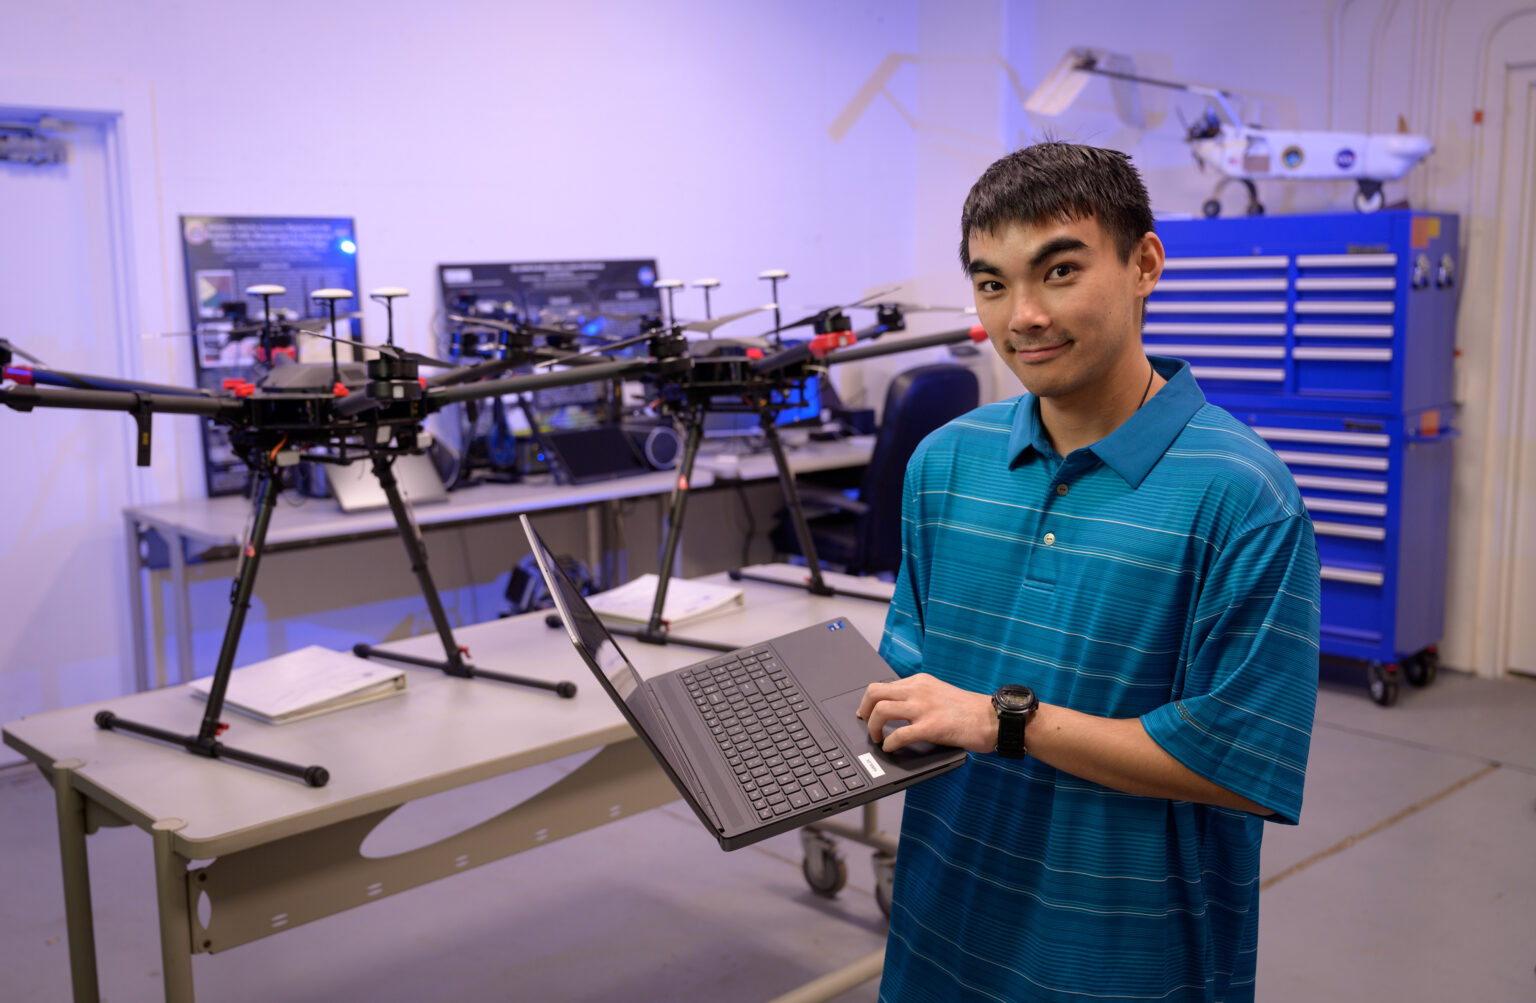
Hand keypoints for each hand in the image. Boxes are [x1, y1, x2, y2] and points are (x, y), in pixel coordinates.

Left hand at [856, 673, 996, 753]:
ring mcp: (924, 707)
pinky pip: (898, 735)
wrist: (995, 719)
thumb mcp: (940, 694)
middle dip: (865, 710)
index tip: (866, 712)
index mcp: (921, 681)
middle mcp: (919, 690)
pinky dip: (889, 744)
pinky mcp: (931, 727)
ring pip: (881, 710)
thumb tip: (898, 711)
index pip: (884, 685)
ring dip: (873, 727)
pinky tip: (891, 749)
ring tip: (878, 739)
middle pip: (875, 692)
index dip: (870, 701)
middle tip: (866, 724)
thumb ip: (920, 697)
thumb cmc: (971, 711)